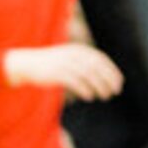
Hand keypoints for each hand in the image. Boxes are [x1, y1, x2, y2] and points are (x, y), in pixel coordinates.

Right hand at [6, 43, 124, 99]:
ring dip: (99, 86)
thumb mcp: (69, 59)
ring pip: (88, 75)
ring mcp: (64, 63)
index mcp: (78, 50)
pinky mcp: (57, 73)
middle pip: (96, 67)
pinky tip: (89, 97)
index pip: (101, 59)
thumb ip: (84, 64)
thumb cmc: (51, 64)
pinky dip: (84, 89)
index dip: (112, 71)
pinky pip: (75, 82)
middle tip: (115, 92)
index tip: (119, 82)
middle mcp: (73, 54)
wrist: (27, 64)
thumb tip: (103, 76)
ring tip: (104, 96)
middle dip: (108, 80)